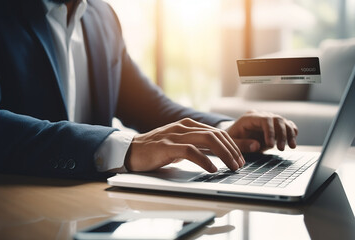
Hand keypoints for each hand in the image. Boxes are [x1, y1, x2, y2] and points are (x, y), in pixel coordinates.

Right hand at [125, 118, 244, 172]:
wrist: (131, 151)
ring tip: (232, 166)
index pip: (217, 132)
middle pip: (216, 135)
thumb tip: (216, 154)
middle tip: (240, 164)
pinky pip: (190, 151)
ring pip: (207, 140)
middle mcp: (184, 127)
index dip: (232, 144)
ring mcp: (175, 135)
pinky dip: (204, 160)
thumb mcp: (179, 144)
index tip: (241, 157)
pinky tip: (212, 169)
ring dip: (223, 154)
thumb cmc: (156, 150)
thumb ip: (195, 145)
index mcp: (189, 125)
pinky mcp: (166, 146)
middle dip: (232, 150)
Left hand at [226, 111, 297, 152]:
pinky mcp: (274, 126)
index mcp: (249, 118)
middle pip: (277, 120)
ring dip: (289, 134)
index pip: (264, 120)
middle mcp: (260, 116)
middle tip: (281, 149)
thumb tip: (257, 145)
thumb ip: (243, 144)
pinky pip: (286, 125)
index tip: (271, 145)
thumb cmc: (232, 139)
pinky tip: (293, 140)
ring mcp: (268, 120)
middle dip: (282, 134)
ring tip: (292, 147)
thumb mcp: (233, 143)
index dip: (270, 131)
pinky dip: (292, 132)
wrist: (234, 136)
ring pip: (284, 122)